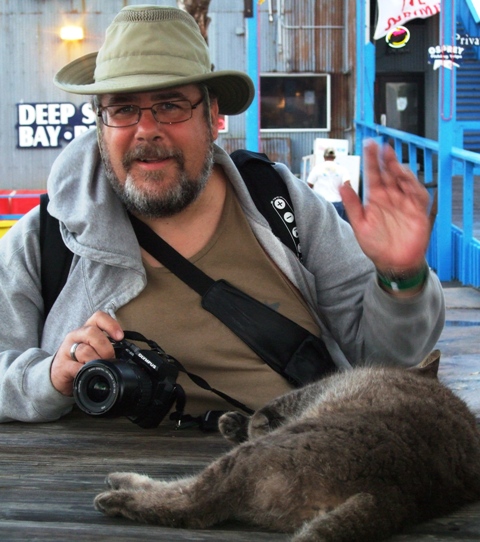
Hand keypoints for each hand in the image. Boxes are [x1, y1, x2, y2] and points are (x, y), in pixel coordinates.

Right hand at [51, 311, 123, 395]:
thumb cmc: (80, 360)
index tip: (120, 337)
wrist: (58, 375)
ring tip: (99, 368)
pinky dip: (85, 371)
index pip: (98, 317)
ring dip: (96, 360)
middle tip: (110, 358)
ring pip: (84, 350)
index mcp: (87, 330)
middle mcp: (76, 336)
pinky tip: (87, 373)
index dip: (111, 324)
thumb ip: (107, 347)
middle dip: (106, 347)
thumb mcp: (94, 349)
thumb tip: (127, 354)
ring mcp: (67, 350)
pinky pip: (75, 366)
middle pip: (92, 332)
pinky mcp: (62, 365)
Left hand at [340, 140, 429, 274]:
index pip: (373, 174)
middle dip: (387, 159)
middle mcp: (390, 197)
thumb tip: (342, 184)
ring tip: (392, 162)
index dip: (372, 159)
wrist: (392, 263)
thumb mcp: (360, 225)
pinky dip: (414, 186)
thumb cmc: (375, 245)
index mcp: (375, 198)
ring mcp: (404, 202)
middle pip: (389, 173)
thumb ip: (352, 204)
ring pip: (404, 180)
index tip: (369, 145)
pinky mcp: (417, 211)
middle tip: (382, 146)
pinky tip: (406, 180)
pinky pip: (418, 194)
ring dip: (399, 170)